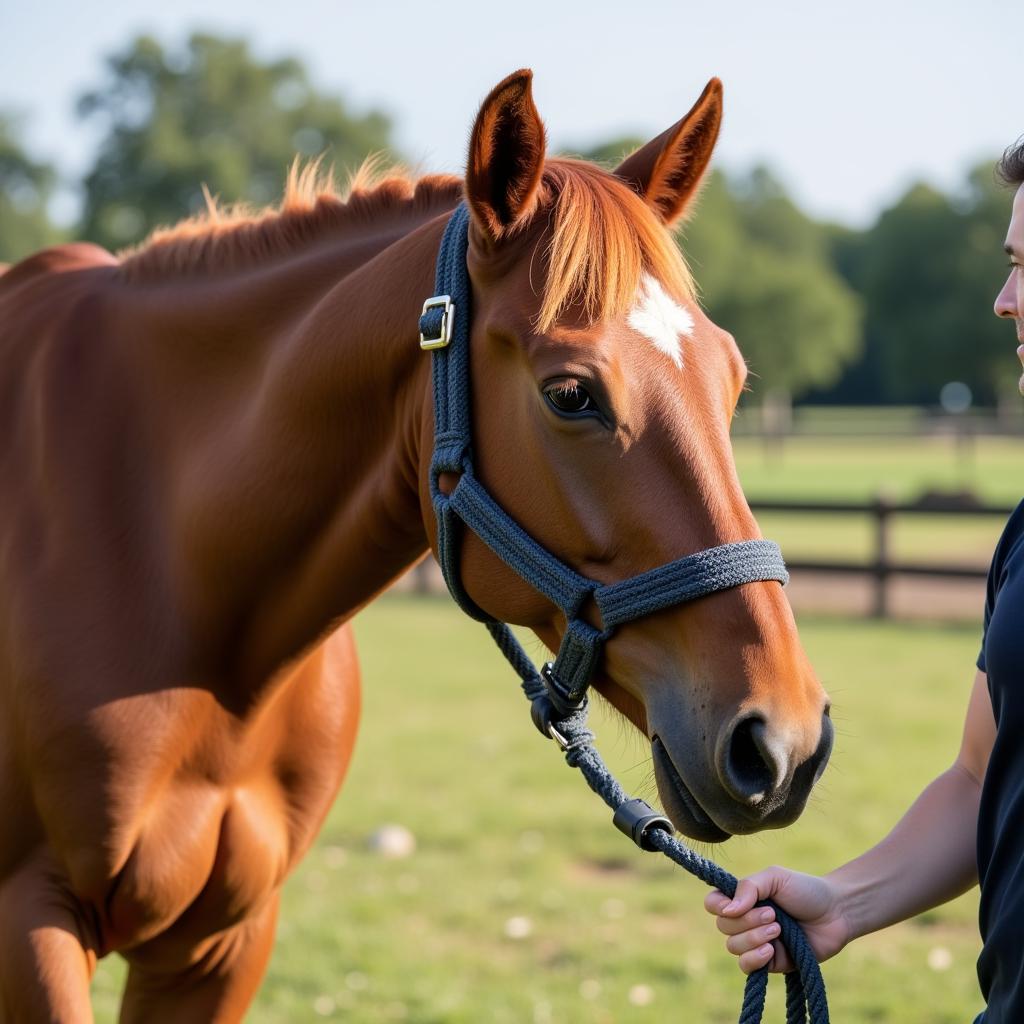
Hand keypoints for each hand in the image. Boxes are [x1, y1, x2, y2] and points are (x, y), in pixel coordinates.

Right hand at [704, 867, 850, 974]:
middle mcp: (745, 920)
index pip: (713, 903)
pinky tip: (772, 949)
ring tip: (778, 929)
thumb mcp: (774, 877)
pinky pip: (747, 966)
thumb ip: (748, 887)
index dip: (717, 906)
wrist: (836, 914)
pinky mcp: (769, 962)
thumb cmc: (805, 890)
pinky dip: (755, 958)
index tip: (734, 906)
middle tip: (773, 914)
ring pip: (733, 946)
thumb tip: (727, 910)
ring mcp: (756, 942)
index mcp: (743, 898)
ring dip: (754, 938)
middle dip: (747, 921)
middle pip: (723, 927)